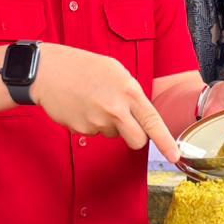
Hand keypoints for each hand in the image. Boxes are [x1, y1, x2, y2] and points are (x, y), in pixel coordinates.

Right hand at [30, 44, 175, 156]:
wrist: (48, 71)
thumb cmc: (83, 67)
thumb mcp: (116, 71)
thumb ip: (132, 94)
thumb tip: (141, 116)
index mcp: (129, 92)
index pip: (153, 122)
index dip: (166, 142)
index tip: (175, 156)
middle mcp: (115, 110)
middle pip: (137, 140)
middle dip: (135, 137)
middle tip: (123, 121)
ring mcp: (97, 122)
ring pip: (113, 135)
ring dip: (108, 124)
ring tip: (94, 101)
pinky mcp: (82, 130)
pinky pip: (94, 133)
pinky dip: (90, 123)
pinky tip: (82, 106)